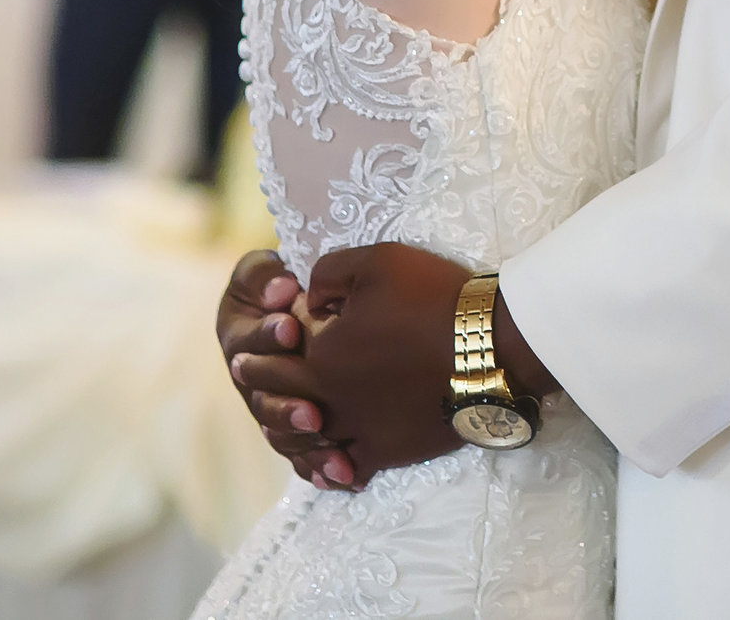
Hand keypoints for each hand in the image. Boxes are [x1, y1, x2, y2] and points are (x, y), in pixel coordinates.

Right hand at [217, 250, 352, 488]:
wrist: (309, 310)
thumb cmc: (285, 285)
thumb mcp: (267, 272)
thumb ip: (264, 276)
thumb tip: (280, 290)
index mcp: (239, 340)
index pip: (247, 343)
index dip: (265, 337)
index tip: (290, 329)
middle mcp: (252, 381)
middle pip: (263, 402)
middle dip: (287, 409)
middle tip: (313, 414)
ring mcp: (273, 409)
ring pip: (284, 436)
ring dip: (309, 447)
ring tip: (337, 454)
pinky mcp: (297, 430)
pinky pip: (305, 456)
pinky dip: (323, 467)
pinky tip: (347, 476)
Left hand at [231, 242, 474, 483]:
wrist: (490, 347)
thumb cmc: (434, 297)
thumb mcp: (378, 262)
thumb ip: (330, 273)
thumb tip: (309, 295)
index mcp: (321, 354)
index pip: (276, 357)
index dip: (257, 354)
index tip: (239, 358)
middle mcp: (331, 398)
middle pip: (287, 399)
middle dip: (264, 392)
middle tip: (250, 389)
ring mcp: (360, 429)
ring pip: (313, 438)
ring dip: (292, 433)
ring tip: (283, 431)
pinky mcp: (390, 450)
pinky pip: (352, 465)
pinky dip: (337, 467)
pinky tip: (333, 468)